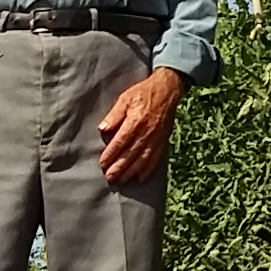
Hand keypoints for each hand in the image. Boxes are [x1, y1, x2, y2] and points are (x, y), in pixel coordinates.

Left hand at [98, 66, 185, 184]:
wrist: (167, 90)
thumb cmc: (143, 93)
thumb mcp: (125, 99)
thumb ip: (114, 115)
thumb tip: (102, 129)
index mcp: (135, 122)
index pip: (120, 142)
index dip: (110, 154)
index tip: (102, 164)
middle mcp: (146, 133)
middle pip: (130, 154)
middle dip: (119, 167)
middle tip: (109, 177)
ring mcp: (156, 138)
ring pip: (142, 159)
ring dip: (131, 171)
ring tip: (122, 180)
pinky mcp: (163, 140)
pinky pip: (155, 158)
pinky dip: (148, 169)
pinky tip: (141, 177)